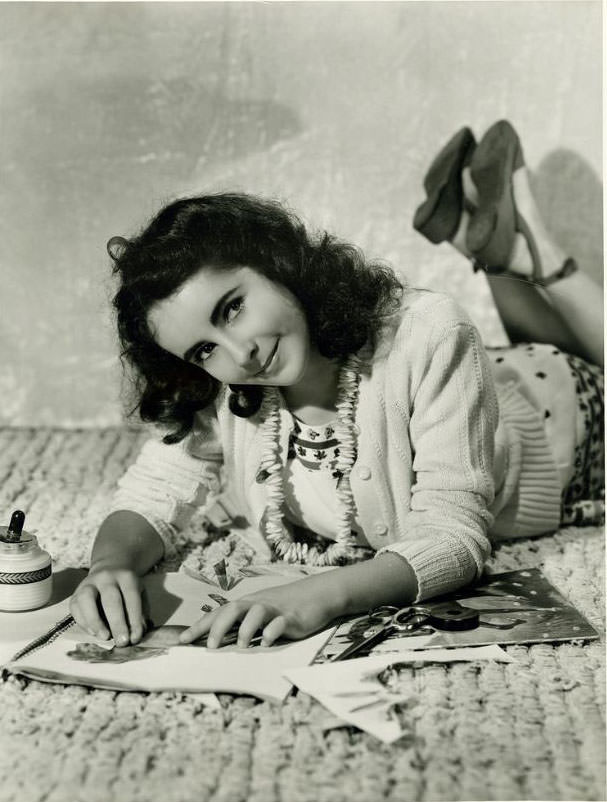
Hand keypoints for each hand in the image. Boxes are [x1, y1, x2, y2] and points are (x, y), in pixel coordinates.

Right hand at [69, 565, 145, 645]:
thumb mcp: (139, 596)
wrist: (108, 571)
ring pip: (87, 599)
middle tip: (122, 642)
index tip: (135, 638)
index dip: (134, 619)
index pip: (132, 598)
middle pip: (111, 599)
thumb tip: (135, 635)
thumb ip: (140, 614)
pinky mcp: (75, 594)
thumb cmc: (126, 590)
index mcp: (126, 577)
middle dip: (117, 623)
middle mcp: (107, 577)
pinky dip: (84, 622)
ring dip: (95, 621)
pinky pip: (76, 608)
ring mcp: (89, 584)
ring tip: (105, 637)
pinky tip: (94, 633)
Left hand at [179, 578, 338, 648]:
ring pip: (256, 612)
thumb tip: (221, 642)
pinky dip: (272, 632)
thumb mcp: (263, 612)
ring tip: (242, 646)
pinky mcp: (293, 617)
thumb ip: (245, 624)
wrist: (318, 594)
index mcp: (248, 604)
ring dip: (246, 629)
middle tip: (211, 647)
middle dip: (219, 627)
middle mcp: (258, 604)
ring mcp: (276, 609)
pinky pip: (280, 623)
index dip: (200, 626)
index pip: (219, 613)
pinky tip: (267, 642)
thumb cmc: (286, 606)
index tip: (183, 641)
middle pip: (233, 609)